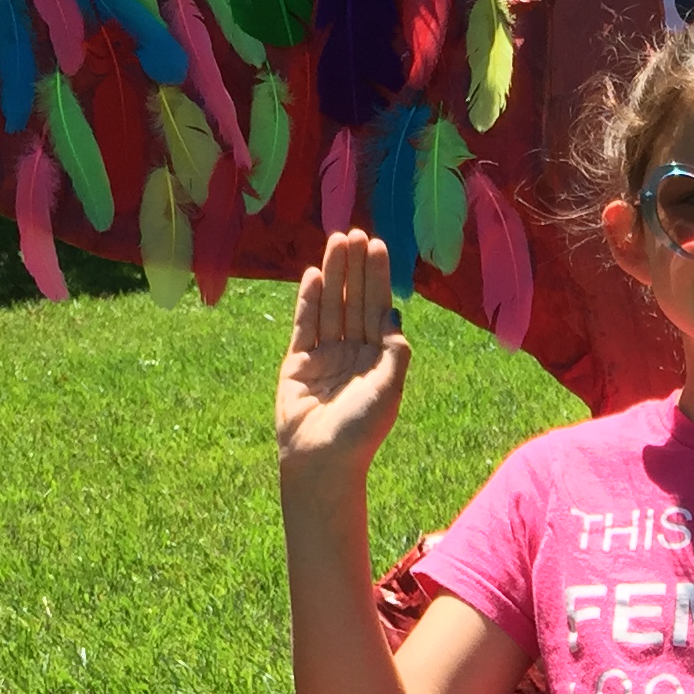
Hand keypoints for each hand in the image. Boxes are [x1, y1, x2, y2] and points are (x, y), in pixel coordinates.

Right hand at [276, 229, 408, 486]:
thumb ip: (394, 351)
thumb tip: (394, 315)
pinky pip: (305, 324)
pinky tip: (314, 274)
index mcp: (377, 359)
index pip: (378, 308)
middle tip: (355, 232)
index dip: (377, 277)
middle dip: (355, 268)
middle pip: (354, 301)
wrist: (321, 461)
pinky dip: (309, 299)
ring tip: (336, 240)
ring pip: (331, 306)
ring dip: (334, 274)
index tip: (378, 246)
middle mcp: (353, 353)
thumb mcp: (389, 389)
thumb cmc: (360, 430)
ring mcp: (325, 356)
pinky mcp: (299, 362)